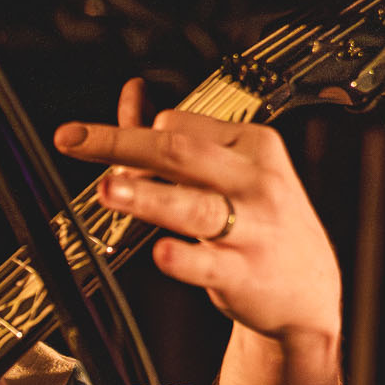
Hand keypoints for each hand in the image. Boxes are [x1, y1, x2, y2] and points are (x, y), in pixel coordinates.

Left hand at [53, 79, 340, 344]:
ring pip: (194, 206)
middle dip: (123, 144)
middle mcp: (254, 181)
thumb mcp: (230, 169)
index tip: (109, 157)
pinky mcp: (244, 272)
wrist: (307, 290)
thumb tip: (132, 94)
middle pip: (180, 153)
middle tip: (76, 141)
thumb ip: (179, 135)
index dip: (137, 139)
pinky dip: (183, 258)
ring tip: (109, 190)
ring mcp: (252, 227)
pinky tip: (162, 253)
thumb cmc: (261, 222)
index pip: (182, 126)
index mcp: (252, 145)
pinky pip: (208, 264)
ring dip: (148, 197)